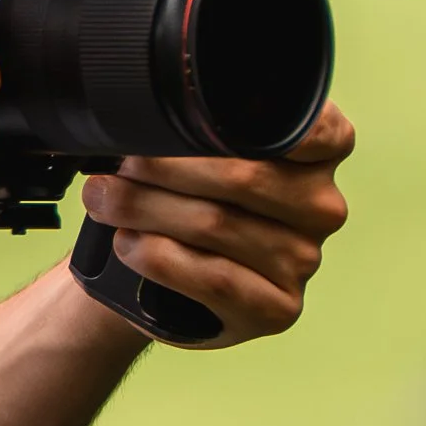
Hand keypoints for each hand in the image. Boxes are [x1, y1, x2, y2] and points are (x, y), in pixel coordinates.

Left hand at [79, 101, 354, 347]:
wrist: (162, 275)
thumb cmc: (185, 197)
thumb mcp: (198, 151)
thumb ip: (196, 126)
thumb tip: (139, 116)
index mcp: (318, 153)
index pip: (315, 127)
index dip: (253, 122)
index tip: (191, 118)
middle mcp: (321, 207)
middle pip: (243, 175)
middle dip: (164, 168)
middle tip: (115, 167)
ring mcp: (305, 261)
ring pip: (218, 225)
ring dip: (146, 209)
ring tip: (104, 201)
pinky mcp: (278, 310)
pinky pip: (214, 278)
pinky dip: (160, 258)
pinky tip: (129, 245)